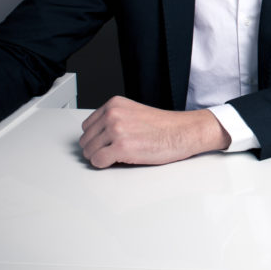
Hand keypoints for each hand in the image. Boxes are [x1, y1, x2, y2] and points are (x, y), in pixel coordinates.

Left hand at [79, 96, 229, 168]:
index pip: (87, 126)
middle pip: (86, 140)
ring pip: (89, 152)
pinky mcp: (121, 147)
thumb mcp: (133, 113)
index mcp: (114, 104)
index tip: (106, 142)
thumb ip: (113, 120)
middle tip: (114, 151)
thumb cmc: (164, 126)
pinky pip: (97, 162)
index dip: (97, 138)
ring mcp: (116, 130)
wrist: (184, 131)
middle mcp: (113, 114)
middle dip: (97, 148)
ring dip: (101, 157)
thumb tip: (96, 138)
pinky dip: (105, 165)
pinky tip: (119, 160)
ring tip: (120, 154)